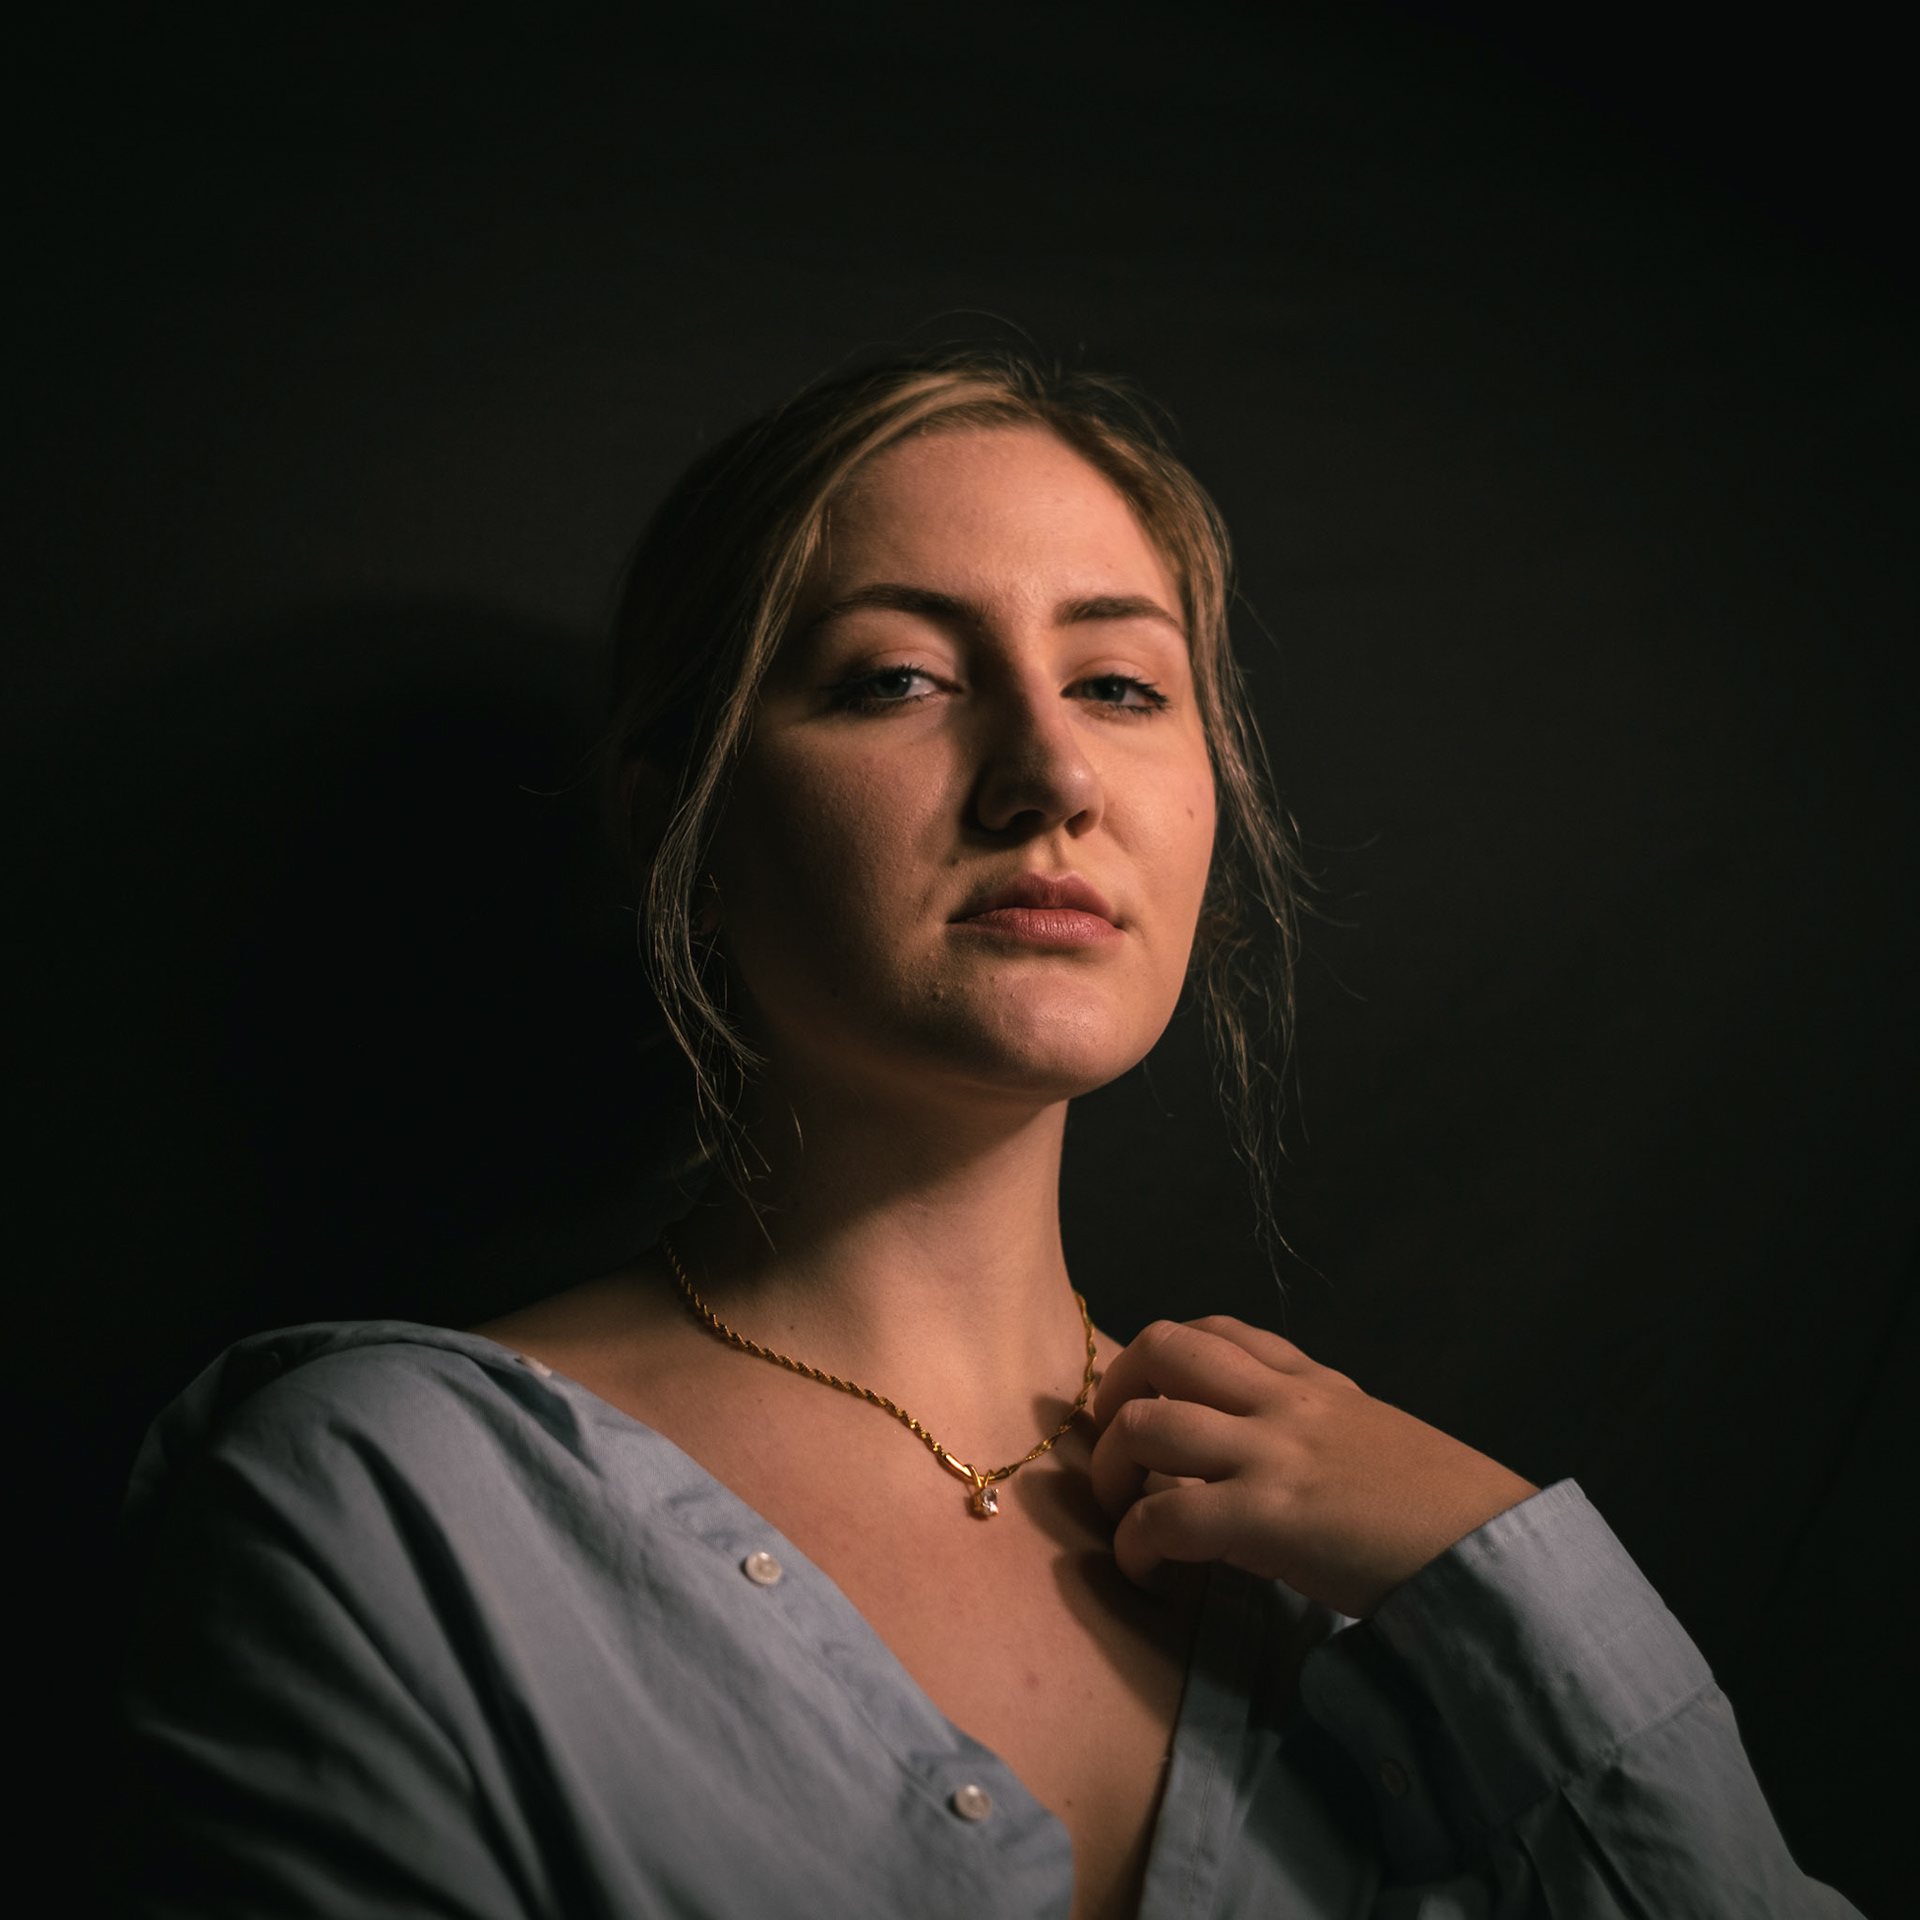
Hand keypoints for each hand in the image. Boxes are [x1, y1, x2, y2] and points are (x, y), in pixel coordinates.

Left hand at [1089, 1316, 1537, 1616]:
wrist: (1496, 1555)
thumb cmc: (1442, 1512)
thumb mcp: (1374, 1439)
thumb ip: (1314, 1428)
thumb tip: (1259, 1452)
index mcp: (1313, 1383)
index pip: (1215, 1329)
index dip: (1160, 1359)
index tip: (1146, 1401)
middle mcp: (1286, 1402)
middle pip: (1163, 1347)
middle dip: (1116, 1391)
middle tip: (1114, 1448)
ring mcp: (1275, 1455)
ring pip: (1148, 1424)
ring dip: (1112, 1470)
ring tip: (1123, 1514)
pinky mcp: (1270, 1518)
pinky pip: (1166, 1515)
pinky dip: (1136, 1543)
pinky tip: (1144, 1570)